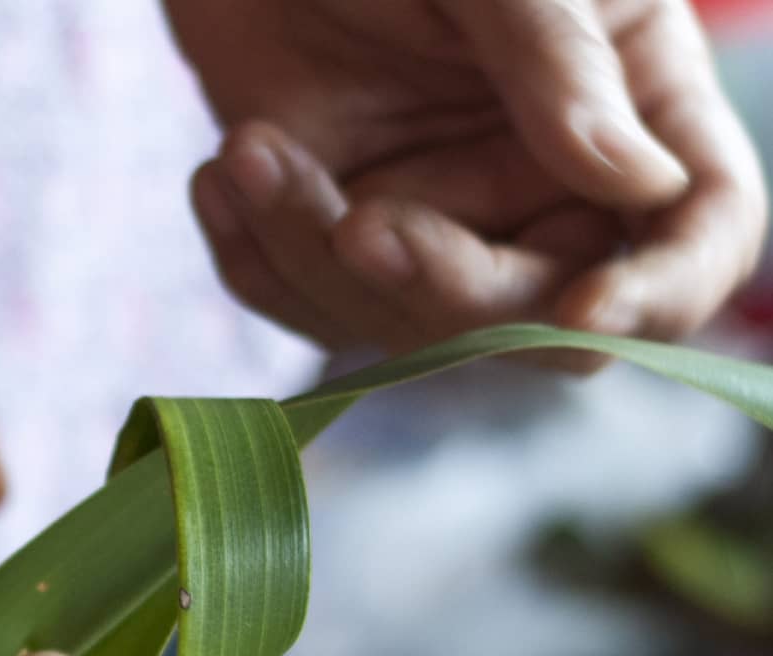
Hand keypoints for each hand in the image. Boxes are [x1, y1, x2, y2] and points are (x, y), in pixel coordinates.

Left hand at [176, 0, 766, 352]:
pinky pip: (306, 302)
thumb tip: (643, 189)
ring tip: (249, 153)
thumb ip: (563, 69)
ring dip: (312, 257)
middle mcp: (539, 175)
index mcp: (630, 96)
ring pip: (402, 323)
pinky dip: (256, 259)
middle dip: (440, 287)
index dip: (661, 290)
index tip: (585, 309)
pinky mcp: (334, 229)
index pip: (697, 226)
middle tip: (359, 228)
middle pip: (532, 313)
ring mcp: (434, 211)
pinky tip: (221, 175)